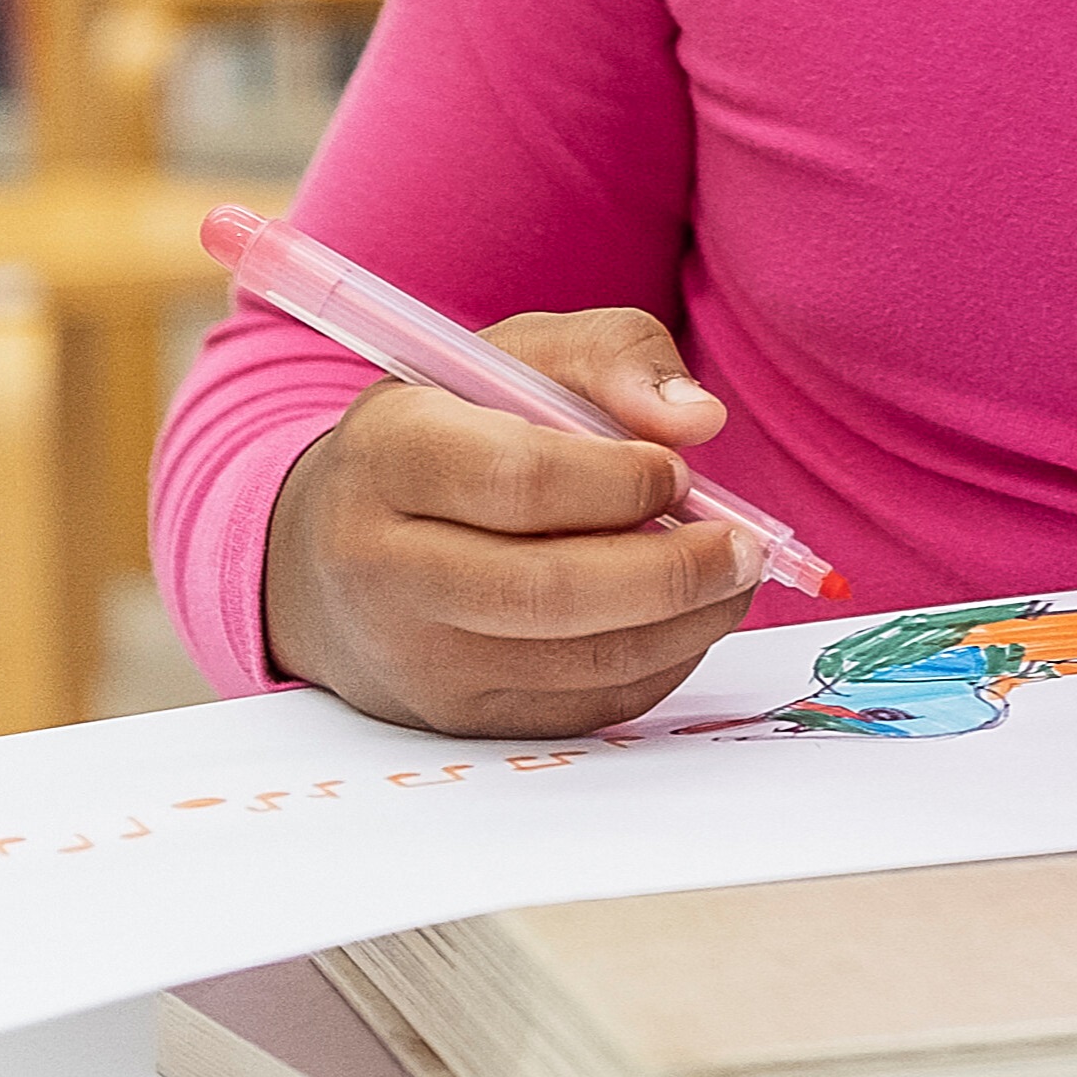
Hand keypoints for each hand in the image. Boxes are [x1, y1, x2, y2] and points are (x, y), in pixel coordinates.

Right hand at [258, 306, 772, 734]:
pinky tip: (682, 622)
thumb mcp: (514, 359)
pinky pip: (581, 709)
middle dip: (673, 571)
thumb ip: (614, 357)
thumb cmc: (449, 435)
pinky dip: (655, 668)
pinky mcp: (452, 719)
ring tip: (733, 580)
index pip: (517, 480)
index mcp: (392, 454)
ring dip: (683, 625)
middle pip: (550, 589)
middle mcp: (384, 566)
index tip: (677, 470)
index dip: (618, 480)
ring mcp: (415, 656)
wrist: (331, 550)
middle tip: (745, 547)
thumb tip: (699, 419)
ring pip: (577, 661)